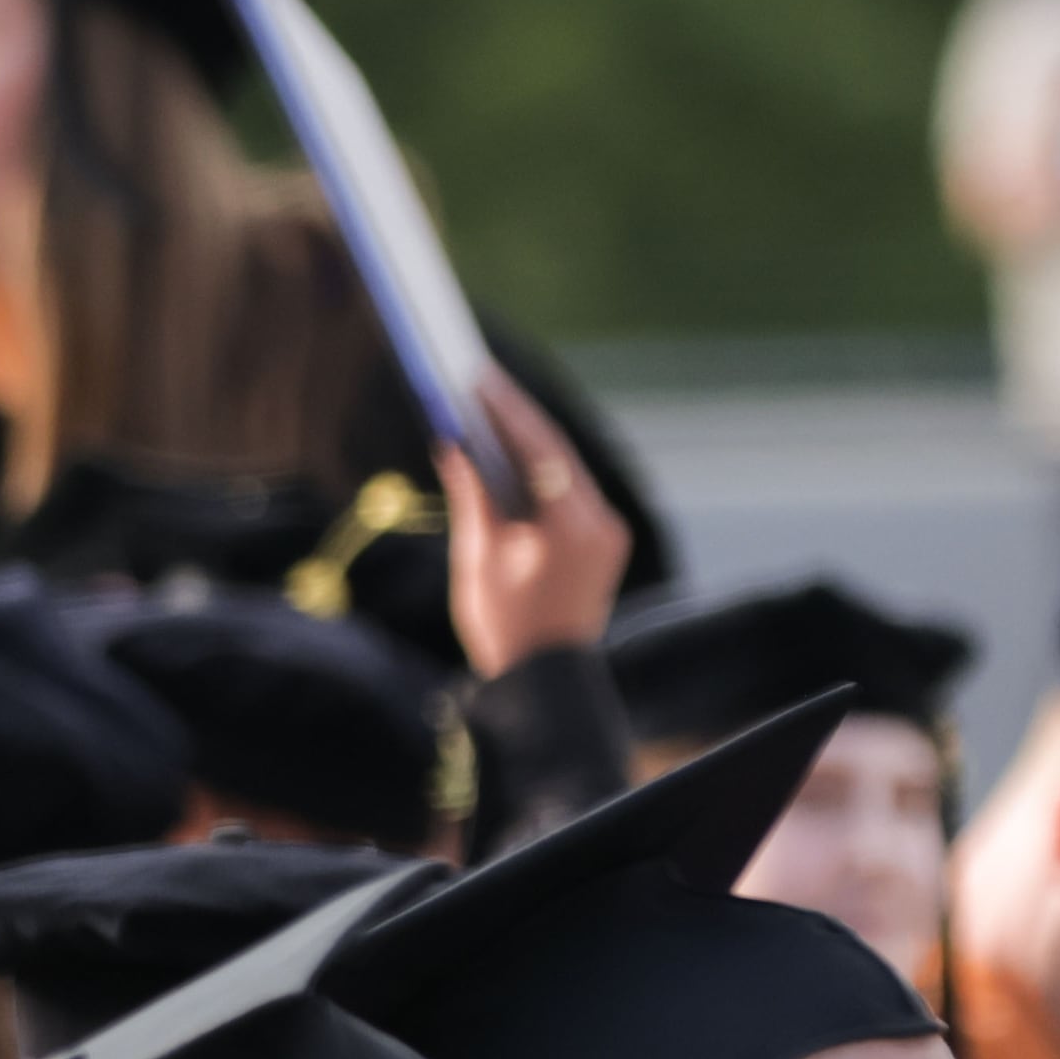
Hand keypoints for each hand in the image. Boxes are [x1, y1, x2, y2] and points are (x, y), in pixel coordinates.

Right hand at [437, 367, 630, 678]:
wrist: (546, 680)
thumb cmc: (504, 627)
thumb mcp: (478, 559)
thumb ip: (472, 497)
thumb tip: (452, 442)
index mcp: (568, 529)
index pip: (539, 449)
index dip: (507, 410)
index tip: (477, 378)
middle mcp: (599, 523)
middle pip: (557, 451)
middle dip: (517, 416)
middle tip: (480, 381)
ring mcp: (608, 531)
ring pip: (565, 467)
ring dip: (529, 439)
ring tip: (490, 408)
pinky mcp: (605, 540)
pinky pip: (571, 489)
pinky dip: (541, 469)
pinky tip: (511, 452)